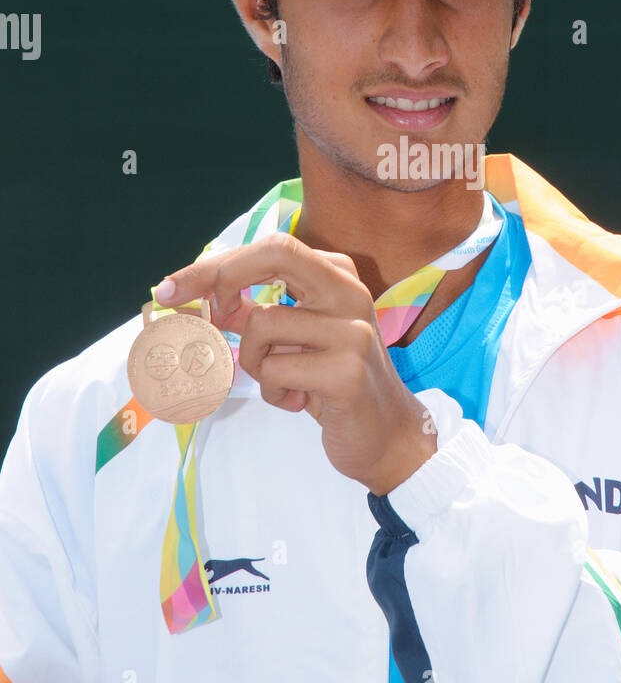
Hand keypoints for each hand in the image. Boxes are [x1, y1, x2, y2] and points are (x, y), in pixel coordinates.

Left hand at [153, 235, 437, 495]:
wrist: (386, 434)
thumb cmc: (333, 381)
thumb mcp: (294, 338)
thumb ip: (253, 312)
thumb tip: (197, 295)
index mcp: (337, 275)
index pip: (271, 248)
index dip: (215, 265)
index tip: (171, 289)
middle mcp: (349, 293)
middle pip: (274, 254)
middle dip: (220, 277)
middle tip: (197, 312)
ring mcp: (352, 331)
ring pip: (263, 326)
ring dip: (254, 362)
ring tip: (283, 382)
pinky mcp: (347, 372)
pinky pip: (275, 371)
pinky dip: (275, 392)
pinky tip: (301, 402)